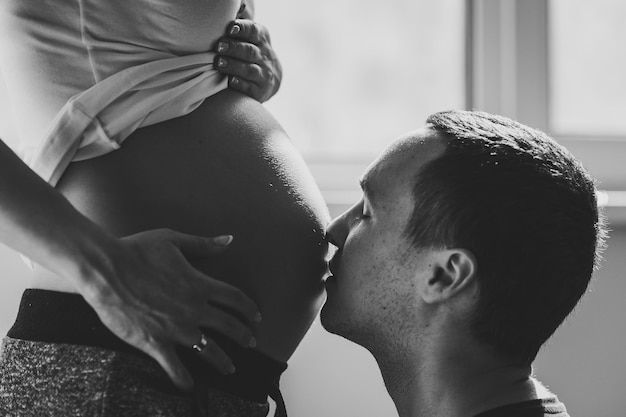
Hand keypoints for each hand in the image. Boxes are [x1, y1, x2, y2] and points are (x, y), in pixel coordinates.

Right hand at [81, 229, 259, 390]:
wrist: (106, 270)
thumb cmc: (138, 250)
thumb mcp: (173, 240)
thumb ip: (203, 244)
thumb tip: (228, 240)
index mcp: (200, 284)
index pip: (235, 299)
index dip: (249, 308)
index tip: (257, 316)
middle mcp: (193, 309)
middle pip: (229, 326)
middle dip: (244, 335)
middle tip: (252, 342)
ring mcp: (176, 328)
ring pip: (208, 350)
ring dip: (222, 360)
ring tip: (230, 368)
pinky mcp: (155, 342)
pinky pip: (173, 366)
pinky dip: (182, 378)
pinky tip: (189, 387)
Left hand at [214, 19, 282, 102]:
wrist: (271, 79)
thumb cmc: (252, 53)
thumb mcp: (251, 36)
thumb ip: (241, 25)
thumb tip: (236, 9)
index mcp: (262, 39)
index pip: (254, 31)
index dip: (242, 29)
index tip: (230, 28)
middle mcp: (265, 57)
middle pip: (250, 51)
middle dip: (233, 48)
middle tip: (219, 47)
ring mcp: (264, 75)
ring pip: (249, 70)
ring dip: (233, 66)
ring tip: (219, 63)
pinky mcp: (260, 91)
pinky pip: (250, 88)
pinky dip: (240, 84)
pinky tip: (230, 80)